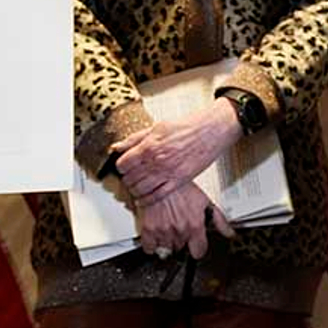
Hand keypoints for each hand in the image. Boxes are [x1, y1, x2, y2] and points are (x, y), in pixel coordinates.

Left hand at [110, 99, 240, 202]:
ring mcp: (167, 173)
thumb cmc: (187, 127)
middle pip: (129, 178)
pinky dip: (146, 200)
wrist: (210, 131)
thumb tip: (117, 147)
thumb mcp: (156, 127)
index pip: (122, 164)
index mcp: (149, 146)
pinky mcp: (178, 181)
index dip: (121, 166)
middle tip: (130, 176)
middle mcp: (156, 161)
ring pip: (140, 190)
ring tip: (136, 186)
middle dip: (127, 178)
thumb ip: (135, 139)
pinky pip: (156, 196)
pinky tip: (143, 199)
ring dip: (135, 190)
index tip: (124, 166)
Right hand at [137, 180, 234, 259]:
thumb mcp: (206, 202)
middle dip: (182, 240)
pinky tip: (157, 233)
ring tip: (169, 227)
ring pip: (167, 249)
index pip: (198, 252)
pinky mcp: (148, 229)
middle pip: (181, 249)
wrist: (161, 178)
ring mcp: (163, 231)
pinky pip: (150, 248)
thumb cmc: (183, 188)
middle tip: (180, 226)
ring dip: (168, 241)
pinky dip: (152, 244)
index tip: (196, 245)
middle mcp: (179, 230)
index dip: (197, 248)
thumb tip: (230, 233)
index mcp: (194, 225)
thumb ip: (220, 221)